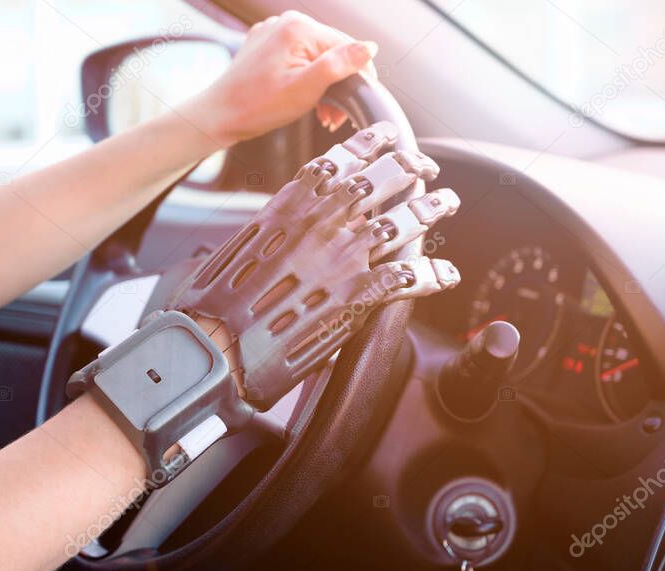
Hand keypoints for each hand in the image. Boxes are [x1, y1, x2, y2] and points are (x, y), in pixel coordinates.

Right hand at [169, 122, 460, 408]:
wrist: (219, 341)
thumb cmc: (219, 297)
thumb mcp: (245, 243)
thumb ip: (278, 227)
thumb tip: (293, 220)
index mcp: (293, 205)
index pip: (342, 158)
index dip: (373, 141)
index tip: (389, 134)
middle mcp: (323, 224)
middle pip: (382, 179)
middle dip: (411, 166)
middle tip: (425, 165)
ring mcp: (343, 259)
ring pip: (403, 221)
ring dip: (431, 209)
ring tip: (446, 202)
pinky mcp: (357, 298)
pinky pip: (408, 278)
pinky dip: (432, 274)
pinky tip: (444, 273)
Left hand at [186, 10, 378, 145]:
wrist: (221, 115)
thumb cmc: (258, 105)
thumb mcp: (307, 87)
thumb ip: (339, 65)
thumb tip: (369, 48)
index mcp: (299, 28)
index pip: (346, 45)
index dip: (358, 75)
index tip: (355, 103)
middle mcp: (286, 22)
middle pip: (330, 51)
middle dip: (338, 83)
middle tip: (332, 117)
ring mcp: (274, 33)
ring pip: (314, 56)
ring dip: (322, 84)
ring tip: (319, 112)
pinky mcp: (265, 45)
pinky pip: (296, 57)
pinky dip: (304, 78)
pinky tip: (301, 99)